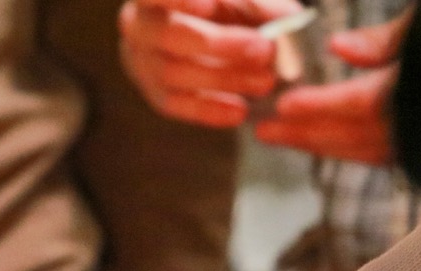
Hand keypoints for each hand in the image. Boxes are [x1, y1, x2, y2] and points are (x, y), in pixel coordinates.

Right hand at [119, 0, 302, 127]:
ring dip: (223, 79)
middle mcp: (138, 24)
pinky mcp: (153, 93)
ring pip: (173, 74)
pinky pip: (175, 105)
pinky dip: (208, 110)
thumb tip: (283, 21)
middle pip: (168, 35)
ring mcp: (141, 62)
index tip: (210, 5)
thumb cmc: (225, 8)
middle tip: (263, 49)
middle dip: (219, 44)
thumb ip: (258, 5)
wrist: (211, 40)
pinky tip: (239, 111)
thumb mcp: (242, 0)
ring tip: (265, 81)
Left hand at [253, 10, 411, 163]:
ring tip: (280, 136)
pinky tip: (317, 138)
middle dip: (308, 135)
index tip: (284, 105)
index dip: (322, 106)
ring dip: (320, 144)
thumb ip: (385, 39)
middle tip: (263, 132)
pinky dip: (344, 146)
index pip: (366, 103)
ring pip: (367, 152)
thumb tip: (335, 47)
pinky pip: (378, 154)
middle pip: (359, 137)